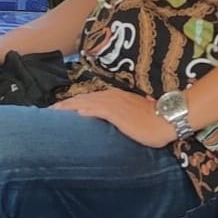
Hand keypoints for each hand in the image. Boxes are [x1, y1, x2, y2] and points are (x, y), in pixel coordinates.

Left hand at [53, 89, 175, 147]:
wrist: (168, 119)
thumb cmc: (156, 120)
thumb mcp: (136, 116)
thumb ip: (122, 116)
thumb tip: (113, 121)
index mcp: (117, 97)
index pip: (90, 98)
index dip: (74, 103)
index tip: (61, 109)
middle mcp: (113, 97)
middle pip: (83, 99)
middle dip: (65, 105)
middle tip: (49, 111)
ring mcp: (114, 104)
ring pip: (86, 103)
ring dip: (69, 107)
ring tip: (54, 112)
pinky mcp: (117, 113)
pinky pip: (97, 110)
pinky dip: (85, 110)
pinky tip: (75, 113)